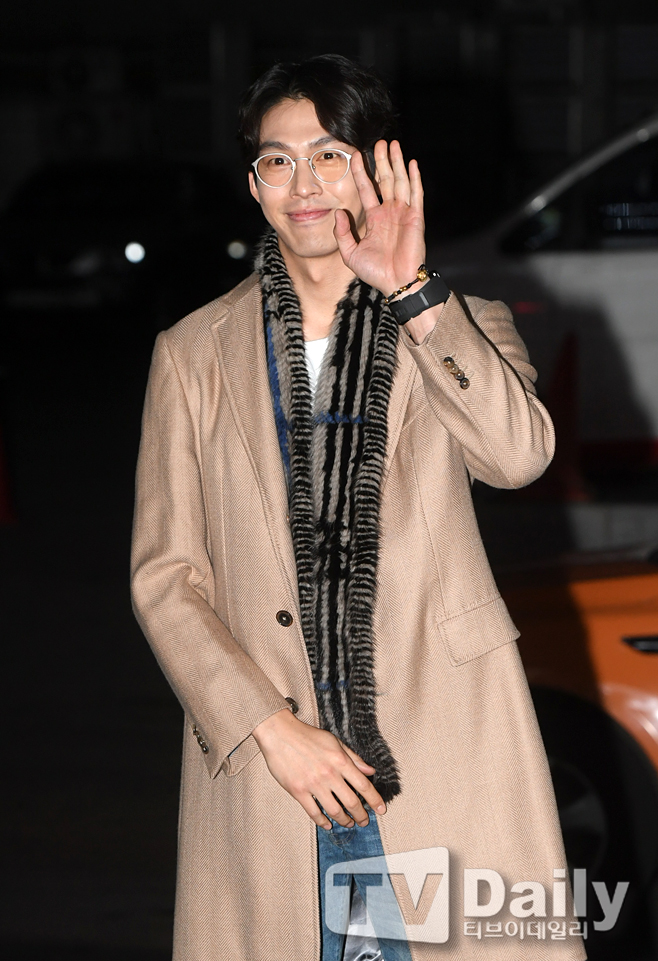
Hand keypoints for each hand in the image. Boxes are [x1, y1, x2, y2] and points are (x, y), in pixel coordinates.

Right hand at [252, 708, 386, 829]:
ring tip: (349, 824)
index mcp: (340, 761)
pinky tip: (328, 824)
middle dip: (361, 815)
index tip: (382, 810)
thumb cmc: (307, 736)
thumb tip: (370, 771)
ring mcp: (313, 784)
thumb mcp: (334, 741)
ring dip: (345, 821)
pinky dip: (323, 822)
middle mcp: (329, 774)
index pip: (364, 785)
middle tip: (365, 821)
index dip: (375, 800)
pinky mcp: (298, 791)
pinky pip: (314, 812)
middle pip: (352, 802)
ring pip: (335, 811)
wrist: (280, 734)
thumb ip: (353, 757)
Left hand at [334, 140, 425, 297]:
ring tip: (392, 144)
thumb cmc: (375, 272)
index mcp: (375, 219)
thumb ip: (343, 233)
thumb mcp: (350, 253)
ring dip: (396, 163)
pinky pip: (416, 194)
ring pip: (400, 182)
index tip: (355, 155)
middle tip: (377, 142)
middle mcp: (389, 213)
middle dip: (381, 161)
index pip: (366, 189)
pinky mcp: (416, 218)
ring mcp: (404, 213)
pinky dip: (414, 178)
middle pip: (384, 180)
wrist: (396, 284)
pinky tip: (411, 163)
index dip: (361, 172)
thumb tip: (339, 213)